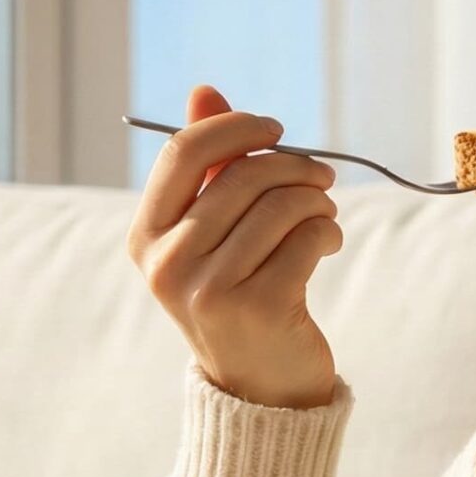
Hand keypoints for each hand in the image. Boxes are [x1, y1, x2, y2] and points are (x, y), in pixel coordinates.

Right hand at [127, 84, 342, 409]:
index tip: (276, 129)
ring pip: (281, 205)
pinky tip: (327, 245)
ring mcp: (209, 288)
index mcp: (147, 237)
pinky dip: (328, 231)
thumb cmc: (238, 292)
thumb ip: (208, 164)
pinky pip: (307, 237)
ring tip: (324, 217)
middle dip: (295, 167)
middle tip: (322, 177)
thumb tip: (204, 89)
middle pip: (243, 175)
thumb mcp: (212, 230)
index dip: (235, 128)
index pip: (184, 152)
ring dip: (317, 201)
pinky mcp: (257, 306)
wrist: (260, 387)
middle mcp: (168, 263)